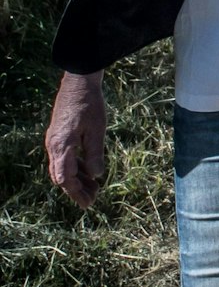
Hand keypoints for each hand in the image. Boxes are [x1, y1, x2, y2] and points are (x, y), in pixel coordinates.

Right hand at [45, 71, 106, 206]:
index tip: (87, 204)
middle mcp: (53, 146)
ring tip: (95, 187)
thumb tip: (97, 175)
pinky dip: (75, 167)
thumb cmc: (90, 105)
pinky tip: (89, 171)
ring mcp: (54, 141)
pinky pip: (64, 158)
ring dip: (77, 179)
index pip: (65, 178)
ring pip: (62, 168)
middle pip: (61, 176)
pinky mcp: (58, 136)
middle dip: (77, 189)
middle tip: (93, 199)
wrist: (78, 83)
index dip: (76, 193)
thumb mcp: (97, 129)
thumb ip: (95, 153)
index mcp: (61, 146)